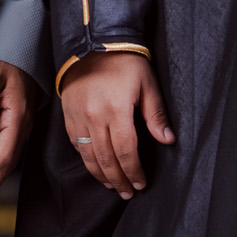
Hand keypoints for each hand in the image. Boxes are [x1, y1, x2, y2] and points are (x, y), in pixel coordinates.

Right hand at [60, 52, 174, 198]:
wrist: (92, 43)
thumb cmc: (124, 61)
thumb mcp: (147, 83)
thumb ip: (155, 114)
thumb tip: (168, 140)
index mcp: (116, 110)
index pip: (126, 152)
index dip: (134, 171)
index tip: (141, 183)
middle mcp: (94, 117)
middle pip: (107, 159)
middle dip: (119, 180)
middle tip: (128, 192)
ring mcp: (78, 117)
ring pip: (88, 156)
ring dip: (102, 175)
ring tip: (113, 186)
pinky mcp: (68, 115)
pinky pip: (76, 145)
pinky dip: (86, 160)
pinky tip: (96, 167)